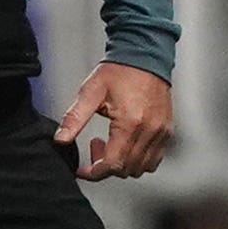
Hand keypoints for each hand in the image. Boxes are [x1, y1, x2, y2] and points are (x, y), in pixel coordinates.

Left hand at [56, 62, 172, 179]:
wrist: (143, 56)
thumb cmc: (118, 72)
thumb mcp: (90, 93)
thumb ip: (74, 118)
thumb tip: (60, 140)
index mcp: (130, 123)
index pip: (113, 165)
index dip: (94, 172)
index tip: (82, 169)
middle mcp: (150, 132)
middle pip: (127, 169)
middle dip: (106, 166)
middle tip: (94, 145)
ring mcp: (161, 133)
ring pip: (142, 168)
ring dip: (122, 164)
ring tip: (110, 142)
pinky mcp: (167, 131)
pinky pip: (154, 159)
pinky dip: (138, 159)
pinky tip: (126, 143)